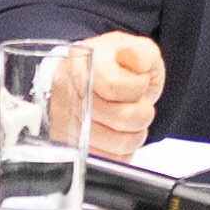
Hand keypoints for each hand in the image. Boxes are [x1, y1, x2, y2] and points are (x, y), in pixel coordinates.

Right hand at [51, 33, 167, 157]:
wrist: (91, 82)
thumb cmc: (113, 66)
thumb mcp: (133, 49)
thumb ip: (140, 52)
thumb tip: (133, 58)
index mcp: (80, 64)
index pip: (113, 86)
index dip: (136, 87)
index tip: (137, 81)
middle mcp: (67, 95)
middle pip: (121, 117)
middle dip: (142, 110)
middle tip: (137, 103)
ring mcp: (67, 125)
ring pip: (120, 143)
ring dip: (135, 132)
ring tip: (129, 118)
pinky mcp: (73, 151)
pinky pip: (112, 159)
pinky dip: (124, 149)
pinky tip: (118, 133)